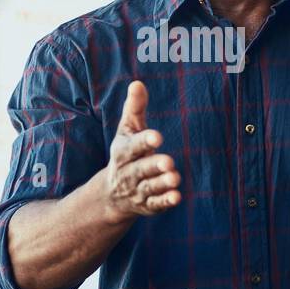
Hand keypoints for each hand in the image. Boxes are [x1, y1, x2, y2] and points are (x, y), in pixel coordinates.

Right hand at [101, 81, 181, 221]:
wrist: (112, 194)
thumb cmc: (126, 153)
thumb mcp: (127, 131)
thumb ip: (134, 108)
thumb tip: (137, 83)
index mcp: (122, 152)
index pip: (133, 147)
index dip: (144, 142)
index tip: (158, 136)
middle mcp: (128, 172)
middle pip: (141, 169)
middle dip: (154, 165)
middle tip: (169, 161)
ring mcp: (137, 190)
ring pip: (150, 187)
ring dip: (162, 183)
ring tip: (175, 177)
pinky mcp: (148, 205)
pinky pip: (156, 205)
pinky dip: (165, 202)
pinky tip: (177, 197)